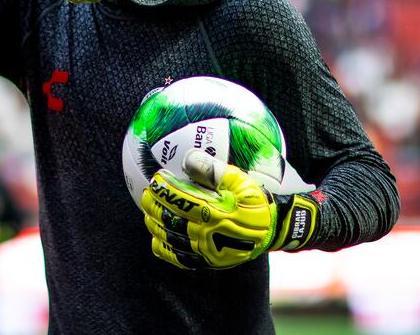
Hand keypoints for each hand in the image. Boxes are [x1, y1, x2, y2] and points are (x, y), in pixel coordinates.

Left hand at [140, 149, 318, 269]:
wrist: (275, 229)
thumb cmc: (256, 200)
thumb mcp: (240, 180)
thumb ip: (214, 169)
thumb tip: (187, 158)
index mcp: (214, 212)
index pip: (181, 200)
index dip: (165, 190)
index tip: (156, 179)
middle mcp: (208, 233)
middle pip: (172, 219)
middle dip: (154, 206)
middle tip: (144, 195)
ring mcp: (207, 250)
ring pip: (173, 239)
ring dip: (156, 225)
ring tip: (147, 214)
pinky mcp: (209, 261)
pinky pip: (181, 259)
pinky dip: (166, 250)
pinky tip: (157, 241)